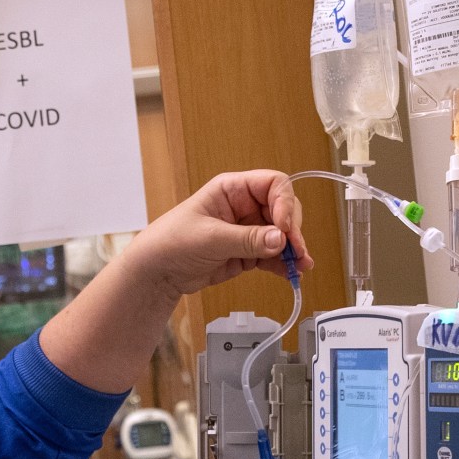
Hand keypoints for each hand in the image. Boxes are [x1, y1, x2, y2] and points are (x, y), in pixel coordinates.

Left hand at [120, 170, 312, 299]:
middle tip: (295, 251)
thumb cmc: (171, 242)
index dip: (284, 203)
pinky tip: (291, 274)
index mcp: (232, 189)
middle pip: (283, 209)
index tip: (285, 226)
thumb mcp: (211, 238)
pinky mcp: (248, 252)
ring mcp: (248, 230)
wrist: (157, 271)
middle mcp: (244, 206)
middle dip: (292, 230)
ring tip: (300, 266)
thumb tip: (281, 239)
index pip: (273, 184)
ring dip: (293, 250)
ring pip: (282, 235)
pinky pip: (273, 255)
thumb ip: (248, 239)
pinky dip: (284, 264)